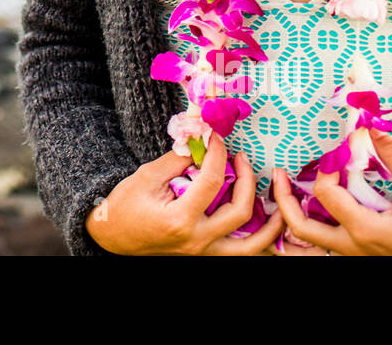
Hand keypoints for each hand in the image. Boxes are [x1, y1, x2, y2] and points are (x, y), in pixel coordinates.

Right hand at [85, 133, 285, 254]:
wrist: (111, 237)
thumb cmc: (124, 205)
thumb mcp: (147, 176)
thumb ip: (179, 159)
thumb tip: (203, 140)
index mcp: (179, 220)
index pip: (212, 181)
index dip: (219, 153)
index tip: (218, 137)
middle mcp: (196, 240)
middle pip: (240, 211)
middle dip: (248, 179)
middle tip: (242, 157)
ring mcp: (202, 253)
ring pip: (250, 246)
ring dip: (271, 224)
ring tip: (280, 202)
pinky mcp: (204, 255)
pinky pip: (239, 251)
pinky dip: (256, 238)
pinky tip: (266, 222)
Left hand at [269, 127, 391, 254]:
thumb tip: (372, 124)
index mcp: (364, 230)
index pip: (326, 194)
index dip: (328, 168)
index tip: (339, 153)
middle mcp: (351, 247)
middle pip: (300, 228)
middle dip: (283, 200)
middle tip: (278, 176)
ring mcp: (353, 255)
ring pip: (307, 244)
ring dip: (292, 219)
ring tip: (287, 193)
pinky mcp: (358, 256)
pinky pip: (322, 247)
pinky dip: (309, 230)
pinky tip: (311, 210)